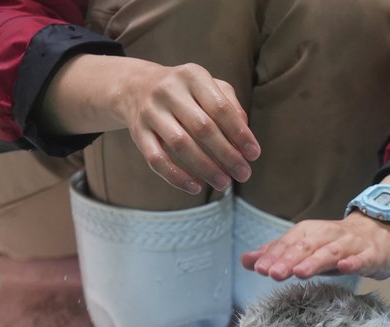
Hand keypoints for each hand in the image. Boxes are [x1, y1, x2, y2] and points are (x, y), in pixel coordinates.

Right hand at [40, 55, 259, 193]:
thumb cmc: (187, 92)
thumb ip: (231, 106)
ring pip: (180, 144)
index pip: (220, 108)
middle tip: (243, 174)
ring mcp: (150, 111)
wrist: (136, 86)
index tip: (254, 154)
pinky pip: (156, 158)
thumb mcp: (209, 87)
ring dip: (205, 168)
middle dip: (227, 155)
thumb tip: (245, 134)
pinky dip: (176, 176)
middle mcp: (168, 90)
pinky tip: (196, 187)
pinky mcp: (138, 131)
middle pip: (202, 128)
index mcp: (192, 76)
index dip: (239, 133)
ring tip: (224, 183)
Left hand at [242, 212, 389, 280]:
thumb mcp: (307, 247)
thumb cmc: (338, 244)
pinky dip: (353, 262)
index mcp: (311, 233)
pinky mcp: (371, 254)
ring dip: (315, 261)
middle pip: (307, 247)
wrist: (380, 231)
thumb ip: (278, 254)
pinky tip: (344, 267)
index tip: (260, 268)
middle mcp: (329, 235)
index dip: (275, 255)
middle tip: (273, 273)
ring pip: (331, 252)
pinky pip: (362, 258)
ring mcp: (351, 244)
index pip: (289, 243)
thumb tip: (246, 260)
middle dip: (289, 259)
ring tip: (300, 273)